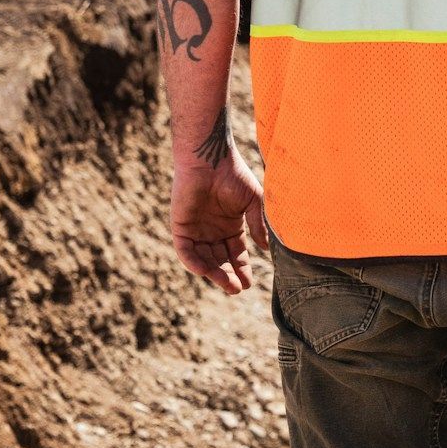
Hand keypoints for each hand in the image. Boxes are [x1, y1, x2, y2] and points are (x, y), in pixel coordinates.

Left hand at [170, 148, 269, 293]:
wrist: (209, 158)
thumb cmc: (233, 174)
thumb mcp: (253, 201)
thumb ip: (258, 225)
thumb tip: (265, 249)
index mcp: (231, 226)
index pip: (236, 254)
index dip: (242, 269)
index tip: (249, 283)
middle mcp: (213, 231)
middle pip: (220, 261)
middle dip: (229, 276)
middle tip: (237, 289)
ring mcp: (196, 230)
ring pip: (204, 260)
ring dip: (214, 274)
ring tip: (228, 285)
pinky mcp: (180, 227)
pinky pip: (186, 251)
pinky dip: (194, 263)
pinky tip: (206, 272)